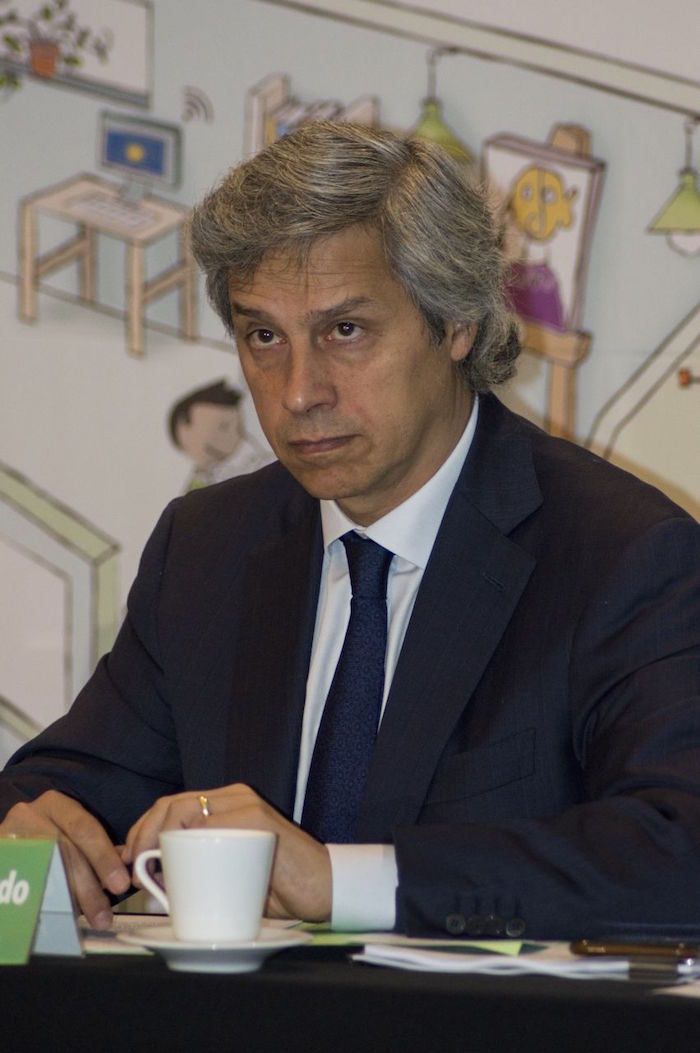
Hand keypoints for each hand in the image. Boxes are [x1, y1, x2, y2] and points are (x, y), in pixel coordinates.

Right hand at [0, 791, 130, 928]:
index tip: (121, 884)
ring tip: (84, 921)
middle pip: (65, 854)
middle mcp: (31, 814)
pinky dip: (44, 903)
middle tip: (104, 915)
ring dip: (68, 901)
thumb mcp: (69, 830)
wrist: (11, 839)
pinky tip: (58, 917)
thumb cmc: (46, 834)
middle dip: (88, 888)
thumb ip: (93, 845)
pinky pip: (25, 885)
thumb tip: (123, 863)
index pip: (84, 828)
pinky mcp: (2, 855)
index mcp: (55, 804)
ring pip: (44, 873)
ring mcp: (11, 836)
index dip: (104, 858)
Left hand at [124, 784, 331, 921]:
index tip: (127, 858)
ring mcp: (245, 804)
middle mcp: (233, 797)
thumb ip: (195, 869)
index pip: (171, 806)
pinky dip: (189, 846)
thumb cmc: (276, 887)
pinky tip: (179, 865)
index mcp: (225, 805)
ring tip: (150, 869)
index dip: (143, 829)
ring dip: (159, 838)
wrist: (323, 889)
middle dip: (143, 833)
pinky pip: (212, 825)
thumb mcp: (227, 875)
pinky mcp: (257, 818)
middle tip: (132, 866)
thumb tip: (149, 883)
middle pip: (172, 804)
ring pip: (186, 809)